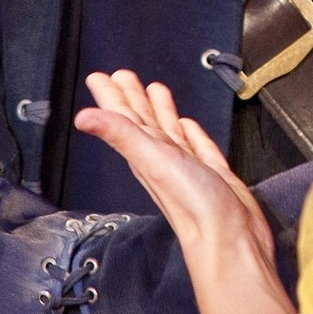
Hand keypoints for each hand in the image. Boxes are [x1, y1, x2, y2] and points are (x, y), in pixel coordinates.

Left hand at [75, 70, 275, 268]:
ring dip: (160, 110)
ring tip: (155, 89)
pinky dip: (191, 132)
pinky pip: (197, 146)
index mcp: (145, 154)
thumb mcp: (153, 160)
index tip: (100, 77)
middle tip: (123, 75)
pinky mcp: (211, 174)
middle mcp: (162, 159)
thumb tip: (82, 118)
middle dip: (132, 98)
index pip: (123, 119)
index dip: (111, 97)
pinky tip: (187, 125)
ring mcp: (186, 168)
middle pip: (143, 121)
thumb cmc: (192, 205)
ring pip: (168, 131)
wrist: (230, 238)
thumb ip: (121, 135)